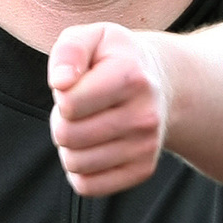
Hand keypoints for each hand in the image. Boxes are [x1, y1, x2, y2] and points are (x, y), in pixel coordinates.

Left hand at [47, 23, 174, 195]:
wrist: (162, 84)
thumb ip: (69, 50)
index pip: (68, 104)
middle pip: (67, 135)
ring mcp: (147, 146)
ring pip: (75, 163)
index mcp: (131, 77)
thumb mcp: (93, 37)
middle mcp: (145, 116)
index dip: (61, 93)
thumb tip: (60, 82)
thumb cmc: (115, 60)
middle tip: (79, 107)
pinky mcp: (143, 170)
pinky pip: (88, 186)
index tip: (78, 83)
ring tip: (88, 125)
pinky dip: (80, 170)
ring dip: (69, 146)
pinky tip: (94, 147)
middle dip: (61, 120)